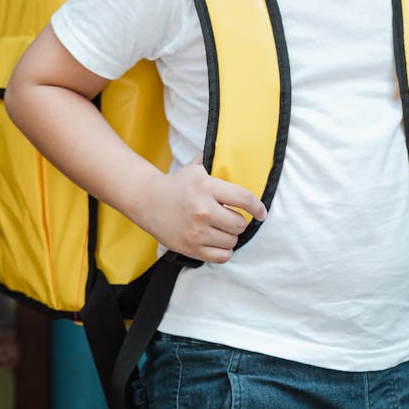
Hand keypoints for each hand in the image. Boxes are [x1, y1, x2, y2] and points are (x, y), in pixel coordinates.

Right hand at [145, 156, 267, 263]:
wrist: (147, 201)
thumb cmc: (176, 185)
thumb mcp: (194, 169)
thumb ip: (214, 163)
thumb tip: (231, 152)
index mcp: (207, 187)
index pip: (243, 199)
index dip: (257, 207)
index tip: (261, 213)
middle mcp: (203, 210)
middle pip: (239, 224)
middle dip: (238, 221)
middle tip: (228, 217)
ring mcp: (197, 231)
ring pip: (232, 241)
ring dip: (230, 236)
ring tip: (220, 228)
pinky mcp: (191, 248)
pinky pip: (221, 256)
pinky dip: (223, 251)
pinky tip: (217, 242)